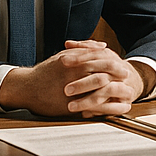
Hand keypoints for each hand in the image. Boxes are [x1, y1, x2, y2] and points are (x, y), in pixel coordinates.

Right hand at [0, 40, 145, 117]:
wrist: (27, 87)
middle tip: (128, 82)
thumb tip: (103, 46)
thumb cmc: (45, 71)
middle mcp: (73, 74)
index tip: (123, 68)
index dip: (114, 64)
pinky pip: (92, 106)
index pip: (100, 60)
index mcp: (73, 60)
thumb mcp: (63, 56)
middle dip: (118, 79)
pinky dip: (106, 107)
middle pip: (103, 74)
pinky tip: (114, 108)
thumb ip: (82, 50)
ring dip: (115, 93)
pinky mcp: (69, 104)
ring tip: (126, 96)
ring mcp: (72, 90)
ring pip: (100, 91)